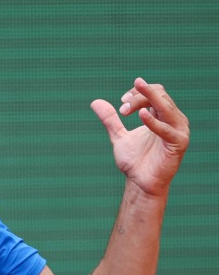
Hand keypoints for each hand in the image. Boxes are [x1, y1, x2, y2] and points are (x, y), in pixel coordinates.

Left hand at [91, 77, 189, 198]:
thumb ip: (110, 119)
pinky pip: (167, 129)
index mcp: (162, 115)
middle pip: (159, 96)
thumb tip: (96, 102)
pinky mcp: (179, 142)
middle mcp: (174, 119)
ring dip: (144, 102)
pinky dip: (153, 121)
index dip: (138, 92)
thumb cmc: (134, 161)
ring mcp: (178, 130)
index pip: (155, 92)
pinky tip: (141, 115)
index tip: (121, 101)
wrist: (140, 183)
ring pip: (165, 106)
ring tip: (125, 108)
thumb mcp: (119, 136)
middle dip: (138, 98)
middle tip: (121, 109)